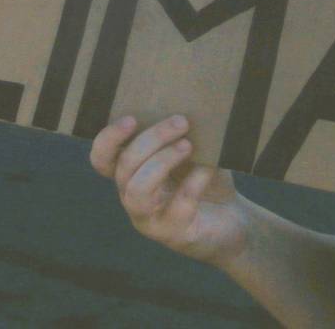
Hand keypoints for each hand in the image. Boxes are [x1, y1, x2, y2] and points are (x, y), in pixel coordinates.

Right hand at [89, 114, 247, 269]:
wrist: (232, 218)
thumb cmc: (205, 178)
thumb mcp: (192, 151)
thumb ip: (180, 132)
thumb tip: (186, 101)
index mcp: (132, 174)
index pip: (102, 159)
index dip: (109, 139)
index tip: (132, 118)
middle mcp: (134, 197)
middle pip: (123, 167)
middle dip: (151, 139)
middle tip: (181, 122)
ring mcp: (151, 220)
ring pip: (138, 191)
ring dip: (161, 162)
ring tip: (187, 145)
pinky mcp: (175, 234)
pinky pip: (177, 208)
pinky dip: (193, 183)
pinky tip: (208, 169)